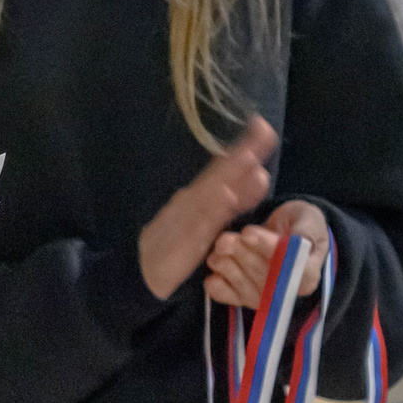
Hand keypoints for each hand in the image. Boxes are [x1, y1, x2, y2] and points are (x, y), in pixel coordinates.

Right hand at [139, 118, 277, 298]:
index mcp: (200, 197)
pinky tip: (224, 195)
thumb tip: (257, 175)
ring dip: (229, 175)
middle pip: (220, 174)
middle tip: (262, 129)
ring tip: (247, 156)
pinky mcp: (183, 240)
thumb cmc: (174, 248)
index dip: (244, 149)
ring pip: (211, 193)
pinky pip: (200, 223)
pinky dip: (212, 209)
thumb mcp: (206, 222)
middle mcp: (193, 201)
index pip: (225, 170)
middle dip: (241, 152)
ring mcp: (187, 218)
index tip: (262, 127)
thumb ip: (232, 201)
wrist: (139, 275)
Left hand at [204, 201, 331, 307]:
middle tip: (227, 237)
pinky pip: (224, 295)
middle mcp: (285, 293)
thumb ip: (306, 230)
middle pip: (261, 277)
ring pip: (241, 285)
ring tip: (221, 244)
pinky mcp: (239, 297)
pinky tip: (216, 264)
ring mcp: (261, 297)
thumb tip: (300, 240)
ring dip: (225, 264)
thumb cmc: (298, 224)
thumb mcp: (309, 220)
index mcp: (308, 276)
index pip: (287, 267)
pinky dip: (215, 281)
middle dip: (241, 254)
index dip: (266, 249)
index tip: (247, 233)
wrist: (280, 231)